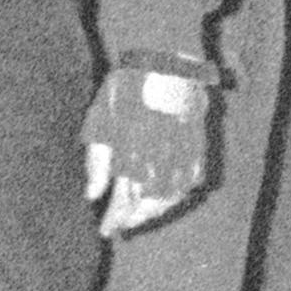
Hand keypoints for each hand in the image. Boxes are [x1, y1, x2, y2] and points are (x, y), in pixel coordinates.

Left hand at [82, 67, 214, 237]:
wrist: (166, 59)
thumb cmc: (127, 86)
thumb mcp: (101, 118)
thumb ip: (97, 160)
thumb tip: (92, 195)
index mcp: (134, 149)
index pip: (126, 197)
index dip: (116, 218)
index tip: (106, 231)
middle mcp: (161, 154)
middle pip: (151, 202)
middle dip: (135, 219)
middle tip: (122, 228)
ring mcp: (183, 150)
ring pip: (173, 195)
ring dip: (157, 211)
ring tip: (141, 217)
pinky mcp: (198, 143)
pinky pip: (192, 179)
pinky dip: (179, 194)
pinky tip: (167, 198)